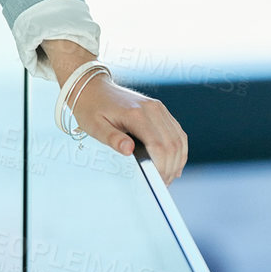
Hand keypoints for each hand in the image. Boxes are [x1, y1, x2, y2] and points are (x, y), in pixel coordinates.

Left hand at [70, 72, 187, 184]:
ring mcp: (158, 108)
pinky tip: (174, 162)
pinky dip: (179, 149)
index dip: (160, 168)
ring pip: (179, 139)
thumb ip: (112, 138)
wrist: (93, 87)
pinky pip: (177, 131)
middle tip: (161, 184)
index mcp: (136, 114)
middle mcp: (152, 109)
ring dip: (177, 160)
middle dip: (170, 168)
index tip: (154, 182)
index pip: (158, 146)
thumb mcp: (95, 126)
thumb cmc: (91, 109)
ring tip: (167, 177)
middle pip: (172, 144)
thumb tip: (128, 150)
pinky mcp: (160, 109)